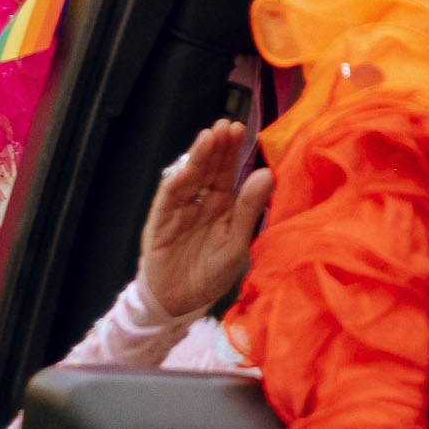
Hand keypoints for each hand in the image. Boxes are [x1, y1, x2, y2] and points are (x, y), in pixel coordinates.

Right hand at [139, 120, 274, 317]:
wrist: (180, 304)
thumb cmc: (210, 275)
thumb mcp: (237, 243)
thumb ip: (250, 209)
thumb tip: (268, 174)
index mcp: (220, 206)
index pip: (225, 172)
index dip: (231, 151)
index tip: (239, 129)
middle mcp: (199, 203)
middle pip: (207, 169)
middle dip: (216, 146)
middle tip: (226, 124)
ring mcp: (178, 211)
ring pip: (188, 178)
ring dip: (197, 157)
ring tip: (209, 136)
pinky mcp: (160, 223)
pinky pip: (168, 200)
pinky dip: (176, 182)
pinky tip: (187, 167)